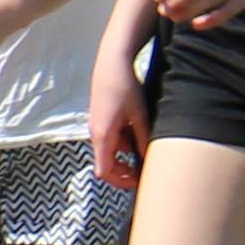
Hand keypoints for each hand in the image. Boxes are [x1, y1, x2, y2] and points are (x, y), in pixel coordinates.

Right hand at [88, 74, 149, 193]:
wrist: (111, 63)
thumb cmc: (125, 87)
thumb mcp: (139, 115)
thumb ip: (143, 139)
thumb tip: (148, 159)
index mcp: (103, 136)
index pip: (104, 172)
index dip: (121, 182)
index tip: (138, 181)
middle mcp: (96, 134)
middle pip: (107, 164)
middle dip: (125, 171)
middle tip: (145, 170)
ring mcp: (97, 126)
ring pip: (111, 149)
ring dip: (127, 152)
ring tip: (146, 143)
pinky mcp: (101, 118)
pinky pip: (111, 137)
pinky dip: (124, 139)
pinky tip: (137, 127)